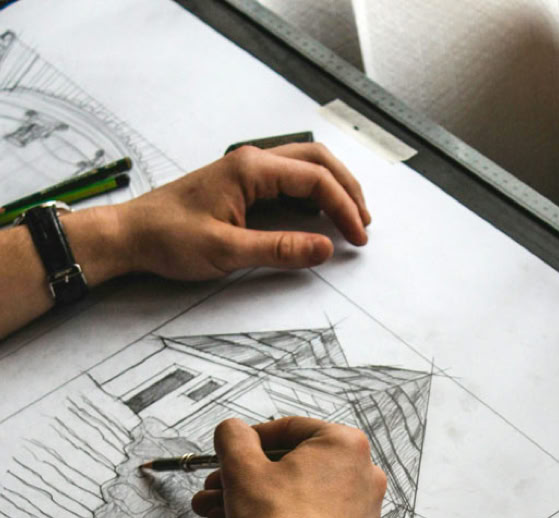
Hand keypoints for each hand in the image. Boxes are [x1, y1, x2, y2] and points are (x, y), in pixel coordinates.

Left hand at [115, 143, 369, 278]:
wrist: (131, 235)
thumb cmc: (169, 238)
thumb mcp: (227, 251)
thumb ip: (279, 249)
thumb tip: (324, 248)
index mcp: (251, 169)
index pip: (315, 180)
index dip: (343, 209)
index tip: (358, 237)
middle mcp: (251, 162)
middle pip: (316, 161)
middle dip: (347, 189)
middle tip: (364, 222)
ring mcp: (246, 171)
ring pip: (304, 166)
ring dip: (332, 188)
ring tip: (350, 218)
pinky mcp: (240, 185)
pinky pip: (288, 181)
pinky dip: (312, 194)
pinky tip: (319, 216)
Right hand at [191, 417, 386, 517]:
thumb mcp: (241, 466)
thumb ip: (233, 437)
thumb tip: (233, 431)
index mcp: (345, 445)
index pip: (292, 429)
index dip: (252, 438)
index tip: (233, 448)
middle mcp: (362, 476)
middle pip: (292, 466)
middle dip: (246, 476)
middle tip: (218, 482)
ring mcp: (360, 513)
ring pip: (295, 495)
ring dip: (250, 498)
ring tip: (214, 509)